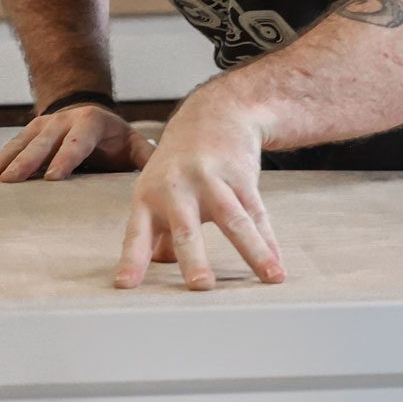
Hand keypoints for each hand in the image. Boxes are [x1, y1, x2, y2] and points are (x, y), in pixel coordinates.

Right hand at [0, 105, 151, 182]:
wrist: (90, 114)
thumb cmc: (113, 139)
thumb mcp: (132, 144)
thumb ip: (144, 159)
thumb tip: (162, 180)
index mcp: (92, 123)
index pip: (78, 142)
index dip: (65, 159)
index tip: (53, 178)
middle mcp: (64, 121)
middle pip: (44, 142)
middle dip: (27, 161)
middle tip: (12, 180)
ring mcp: (44, 125)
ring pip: (23, 142)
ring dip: (7, 160)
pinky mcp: (30, 132)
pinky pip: (12, 146)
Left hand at [115, 94, 283, 291]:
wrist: (213, 115)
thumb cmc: (179, 165)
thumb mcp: (156, 193)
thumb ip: (156, 233)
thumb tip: (158, 267)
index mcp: (149, 197)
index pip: (136, 234)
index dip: (132, 260)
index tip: (125, 285)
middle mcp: (177, 188)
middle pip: (186, 229)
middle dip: (193, 258)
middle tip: (200, 286)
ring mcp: (210, 180)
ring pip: (234, 220)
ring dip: (253, 252)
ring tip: (270, 277)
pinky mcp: (240, 175)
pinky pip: (256, 211)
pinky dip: (268, 240)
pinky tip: (277, 264)